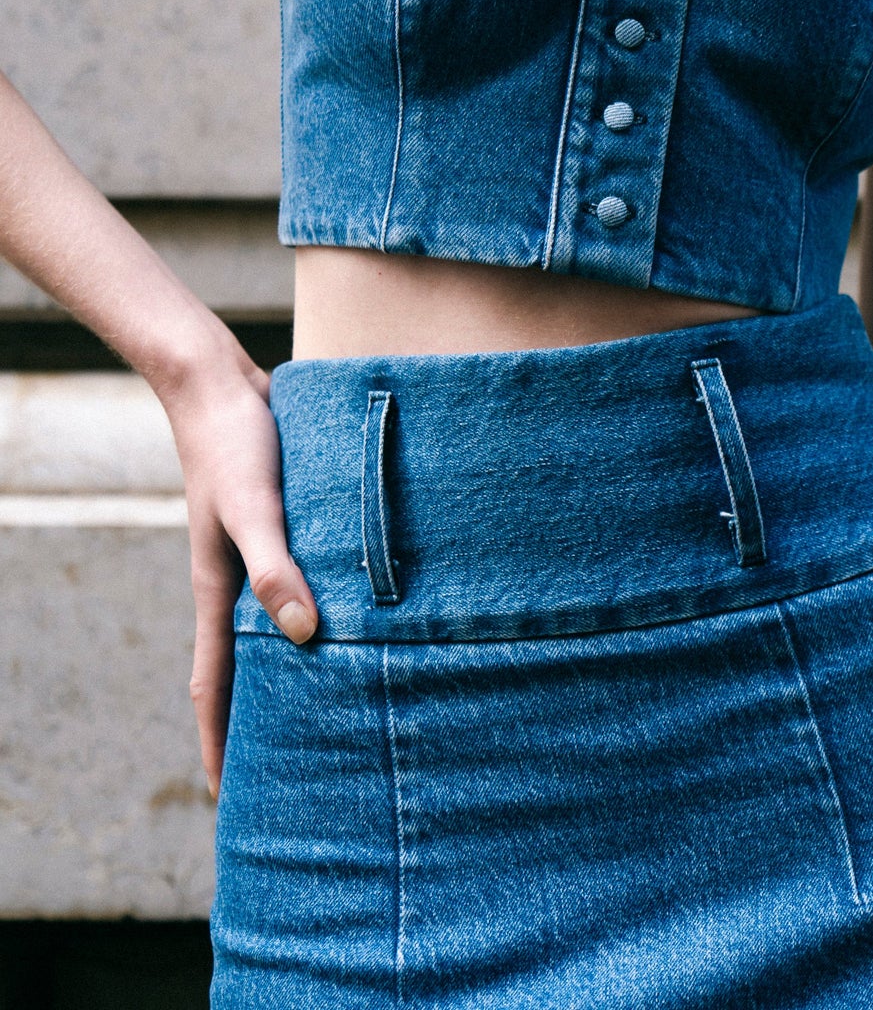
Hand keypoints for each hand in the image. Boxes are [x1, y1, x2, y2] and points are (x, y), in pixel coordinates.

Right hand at [160, 339, 316, 798]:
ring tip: (327, 704)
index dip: (219, 738)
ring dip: (291, 666)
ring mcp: (257, 552)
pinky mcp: (282, 524)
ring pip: (273, 626)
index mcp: (218, 590)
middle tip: (287, 767)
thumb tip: (304, 636)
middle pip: (243, 666)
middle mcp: (234, 580)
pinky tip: (350, 614)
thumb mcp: (256, 509)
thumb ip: (276, 568)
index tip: (223, 796)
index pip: (215, 683)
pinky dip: (312, 610)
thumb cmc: (235, 445)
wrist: (220, 383)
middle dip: (257, 718)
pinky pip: (295, 583)